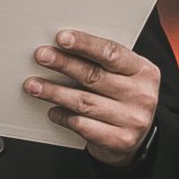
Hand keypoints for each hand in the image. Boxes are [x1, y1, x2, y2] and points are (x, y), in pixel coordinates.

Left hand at [23, 29, 160, 167]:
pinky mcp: (120, 141)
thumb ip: (102, 62)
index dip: (85, 44)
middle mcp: (142, 95)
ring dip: (54, 92)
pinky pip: (83, 125)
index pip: (112, 53)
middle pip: (94, 76)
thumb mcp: (124, 76)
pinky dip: (63, 116)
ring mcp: (133, 120)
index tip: (62, 38)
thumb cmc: (124, 99)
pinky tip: (52, 110)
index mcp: (144, 71)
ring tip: (34, 85)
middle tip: (41, 56)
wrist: (138, 140)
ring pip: (84, 102)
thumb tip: (62, 47)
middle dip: (63, 64)